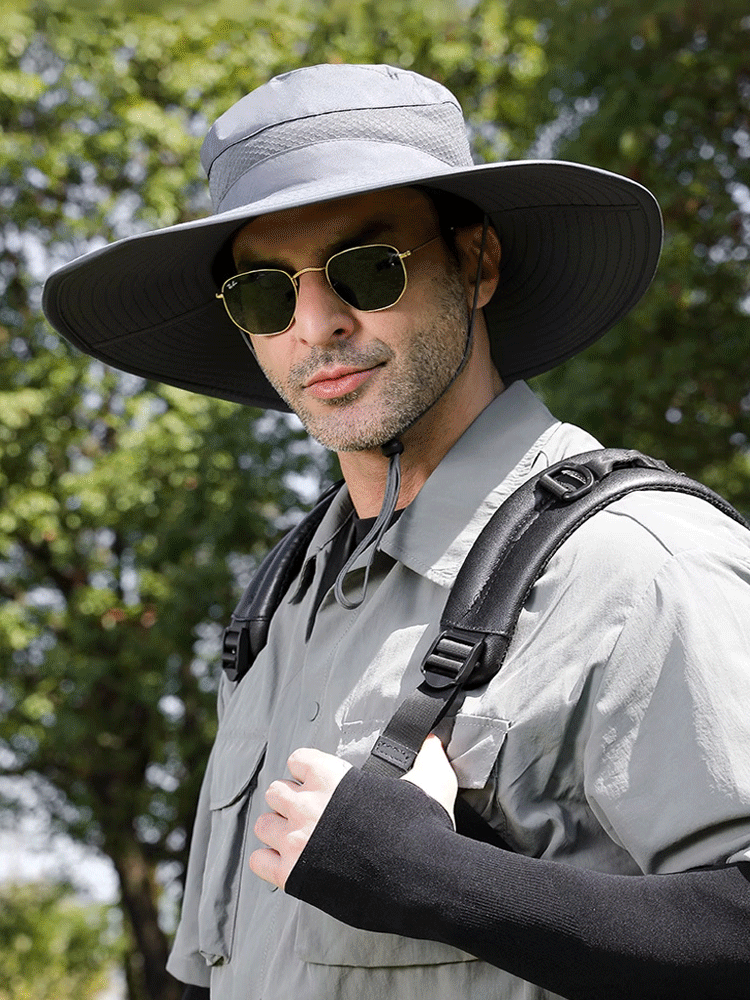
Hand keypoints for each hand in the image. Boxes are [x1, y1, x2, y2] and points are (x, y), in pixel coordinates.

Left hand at [249, 735, 458, 889]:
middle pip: (276, 792)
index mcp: (332, 777)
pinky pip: (259, 862)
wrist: (420, 877)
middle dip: (289, 800)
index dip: (307, 770)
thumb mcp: (431, 782)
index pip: (298, 760)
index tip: (317, 781)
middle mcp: (308, 805)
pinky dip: (269, 862)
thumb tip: (433, 741)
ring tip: (295, 837)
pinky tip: (287, 863)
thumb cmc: (421, 829)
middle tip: (307, 812)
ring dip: (277, 830)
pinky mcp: (294, 875)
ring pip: (263, 825)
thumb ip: (427, 758)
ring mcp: (297, 840)